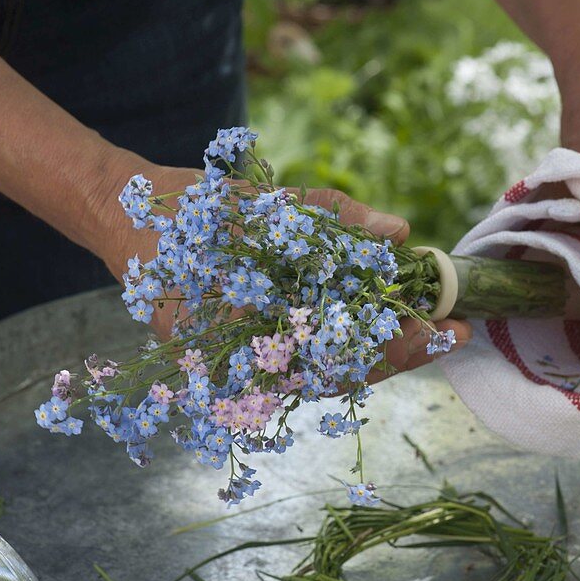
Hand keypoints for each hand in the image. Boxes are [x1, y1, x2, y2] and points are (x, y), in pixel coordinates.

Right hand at [89, 161, 469, 374]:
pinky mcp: (242, 360)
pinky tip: (378, 318)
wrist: (127, 221)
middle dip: (401, 351)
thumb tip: (398, 229)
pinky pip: (305, 362)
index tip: (445, 329)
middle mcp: (241, 369)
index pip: (340, 360)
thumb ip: (330, 216)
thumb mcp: (262, 204)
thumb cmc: (191, 212)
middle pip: (342, 376)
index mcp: (244, 338)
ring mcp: (239, 370)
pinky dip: (345, 342)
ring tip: (424, 321)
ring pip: (327, 374)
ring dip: (377, 348)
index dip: (400, 348)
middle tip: (452, 328)